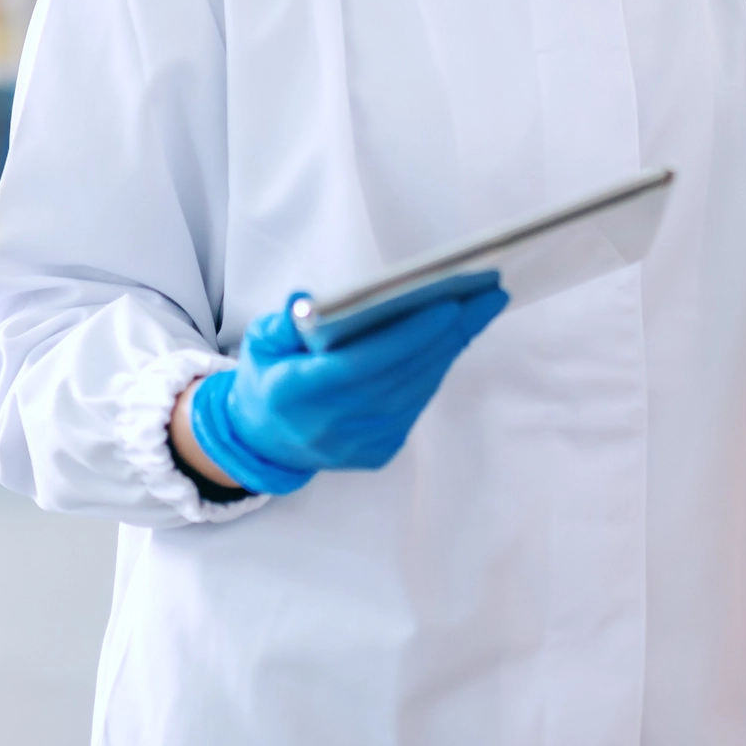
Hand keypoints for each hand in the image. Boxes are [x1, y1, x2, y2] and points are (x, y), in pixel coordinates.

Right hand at [179, 287, 507, 495]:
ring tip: (481, 307)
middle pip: (401, 375)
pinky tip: (456, 338)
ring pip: (416, 390)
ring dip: (451, 348)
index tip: (447, 304)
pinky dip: (437, 370)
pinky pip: (416, 405)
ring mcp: (357, 444)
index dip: (407, 336)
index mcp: (296, 394)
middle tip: (485, 293)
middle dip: (447, 333)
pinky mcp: (377, 452)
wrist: (265, 440)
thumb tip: (307, 302)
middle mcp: (330, 425)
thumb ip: (282, 323)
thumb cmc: (269, 377)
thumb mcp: (260, 343)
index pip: (361, 364)